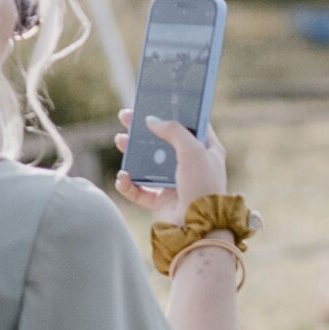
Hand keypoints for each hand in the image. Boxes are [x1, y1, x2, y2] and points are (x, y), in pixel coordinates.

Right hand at [114, 108, 228, 224]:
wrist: (200, 226)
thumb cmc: (203, 186)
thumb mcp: (194, 151)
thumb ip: (174, 131)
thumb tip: (152, 120)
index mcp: (207, 151)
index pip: (191, 125)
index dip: (173, 113)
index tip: (154, 103)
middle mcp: (192, 166)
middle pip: (164, 142)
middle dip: (144, 130)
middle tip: (125, 118)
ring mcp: (176, 183)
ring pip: (149, 163)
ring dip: (133, 152)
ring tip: (120, 141)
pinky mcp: (163, 201)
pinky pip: (140, 189)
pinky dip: (129, 183)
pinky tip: (123, 177)